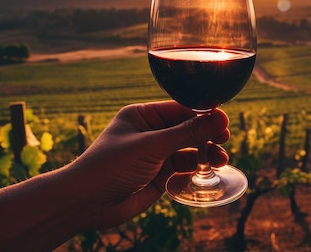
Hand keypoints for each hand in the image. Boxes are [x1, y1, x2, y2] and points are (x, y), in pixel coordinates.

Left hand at [69, 100, 229, 229]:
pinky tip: (198, 174)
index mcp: (143, 116)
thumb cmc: (111, 165)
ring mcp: (154, 156)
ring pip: (188, 151)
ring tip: (218, 160)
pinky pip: (182, 170)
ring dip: (204, 154)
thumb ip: (187, 133)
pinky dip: (193, 171)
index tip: (224, 121)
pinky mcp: (158, 177)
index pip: (180, 109)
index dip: (203, 114)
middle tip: (224, 141)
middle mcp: (150, 133)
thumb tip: (219, 118)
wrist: (87, 202)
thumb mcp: (152, 145)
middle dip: (206, 136)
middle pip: (187, 130)